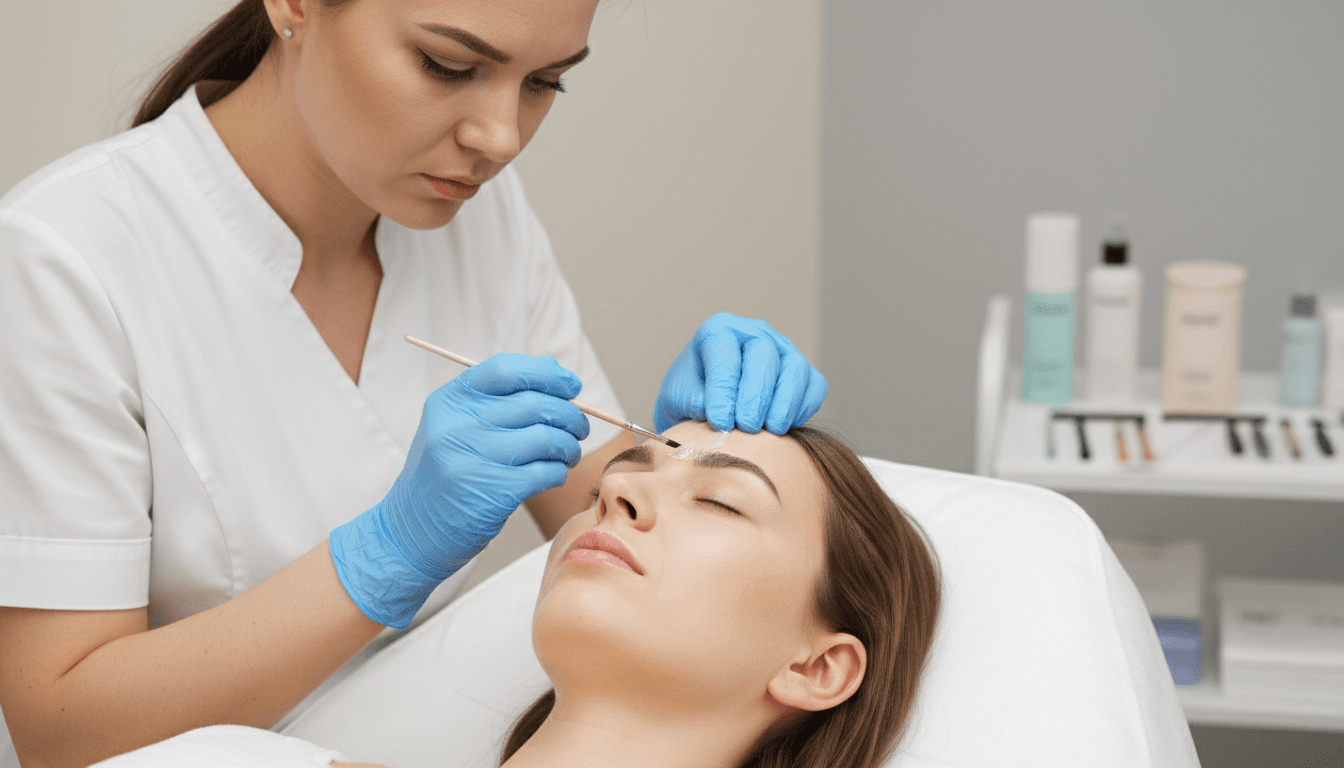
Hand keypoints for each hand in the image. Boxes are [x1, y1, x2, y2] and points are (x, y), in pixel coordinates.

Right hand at [330, 354, 588, 628]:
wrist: (410, 532)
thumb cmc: (442, 475)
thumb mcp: (456, 426)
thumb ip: (500, 396)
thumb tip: (552, 367)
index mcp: (449, 401)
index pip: (507, 369)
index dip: (547, 374)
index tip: (571, 385)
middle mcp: (458, 425)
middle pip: (534, 403)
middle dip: (569, 414)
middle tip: (578, 427)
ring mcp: (474, 458)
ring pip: (546, 437)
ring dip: (568, 445)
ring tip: (568, 452)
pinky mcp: (493, 492)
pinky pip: (545, 471)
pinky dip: (558, 472)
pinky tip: (553, 475)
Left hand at [654, 313, 826, 433]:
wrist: (708, 408)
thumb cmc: (691, 397)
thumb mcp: (676, 398)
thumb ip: (690, 400)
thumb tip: (708, 408)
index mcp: (717, 331)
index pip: (724, 354)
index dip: (724, 390)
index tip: (720, 422)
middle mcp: (753, 333)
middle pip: (764, 354)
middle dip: (756, 395)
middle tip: (746, 427)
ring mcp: (783, 350)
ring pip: (795, 368)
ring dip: (784, 403)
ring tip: (769, 431)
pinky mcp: (803, 373)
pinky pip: (815, 385)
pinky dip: (803, 407)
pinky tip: (785, 427)